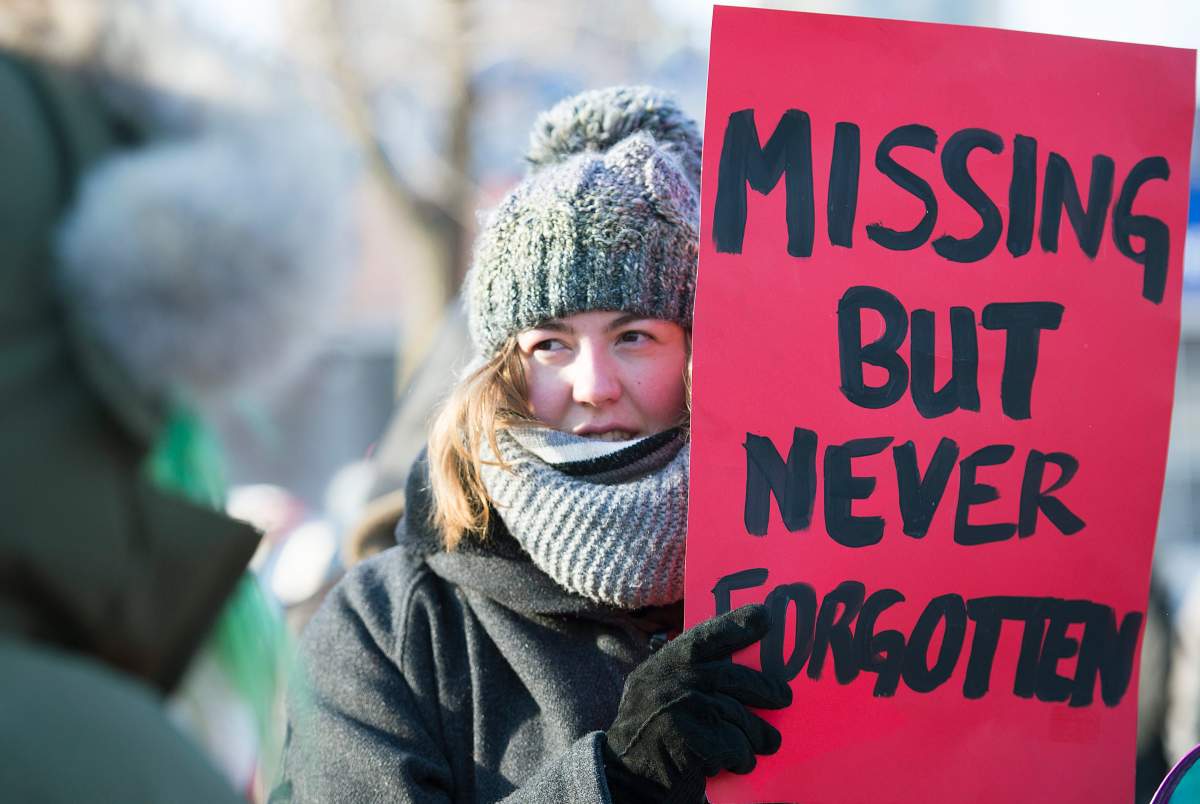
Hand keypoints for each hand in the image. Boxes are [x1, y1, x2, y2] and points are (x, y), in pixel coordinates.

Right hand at [602, 604, 791, 803]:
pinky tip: (733, 763)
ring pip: (740, 717)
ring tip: (760, 744)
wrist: (622, 771)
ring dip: (754, 736)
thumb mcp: (657, 686)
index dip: (737, 624)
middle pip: (735, 678)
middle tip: (783, 698)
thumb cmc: (650, 727)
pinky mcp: (690, 739)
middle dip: (766, 689)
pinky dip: (739, 759)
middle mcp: (674, 678)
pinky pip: (735, 746)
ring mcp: (682, 707)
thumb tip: (742, 667)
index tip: (765, 617)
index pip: (707, 635)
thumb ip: (689, 672)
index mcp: (668, 661)